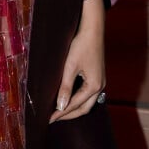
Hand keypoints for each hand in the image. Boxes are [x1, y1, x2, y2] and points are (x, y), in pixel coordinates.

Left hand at [49, 0, 105, 123]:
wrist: (92, 29)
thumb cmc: (81, 45)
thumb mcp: (70, 66)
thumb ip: (65, 87)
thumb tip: (60, 106)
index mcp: (94, 86)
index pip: (75, 105)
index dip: (61, 113)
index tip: (48, 119)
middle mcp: (100, 86)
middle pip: (84, 108)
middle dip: (69, 114)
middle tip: (53, 118)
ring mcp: (100, 81)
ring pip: (87, 102)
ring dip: (74, 108)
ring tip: (59, 110)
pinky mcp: (97, 76)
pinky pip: (88, 94)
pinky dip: (78, 99)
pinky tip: (68, 97)